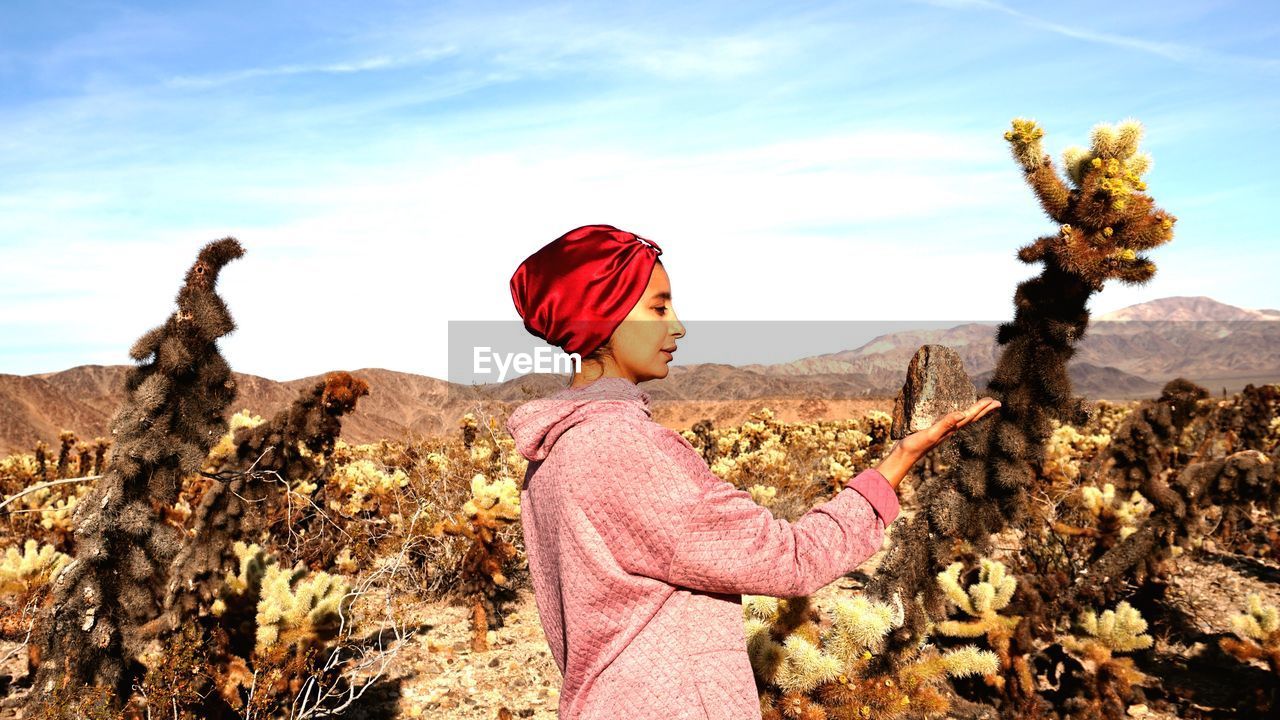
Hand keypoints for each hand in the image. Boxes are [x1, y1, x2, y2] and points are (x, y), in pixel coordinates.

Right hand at [875, 398, 1002, 488]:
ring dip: (974, 412)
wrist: (904, 456)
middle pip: (971, 418)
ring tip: (982, 407)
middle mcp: (950, 430)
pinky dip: (960, 415)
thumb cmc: (915, 445)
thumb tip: (963, 414)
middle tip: (997, 403)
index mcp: (951, 429)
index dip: (981, 408)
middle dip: (984, 410)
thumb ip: (945, 424)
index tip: (994, 401)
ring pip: (963, 420)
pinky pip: (952, 420)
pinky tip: (957, 413)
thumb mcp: (930, 433)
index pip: (970, 416)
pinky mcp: (935, 430)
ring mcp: (943, 431)